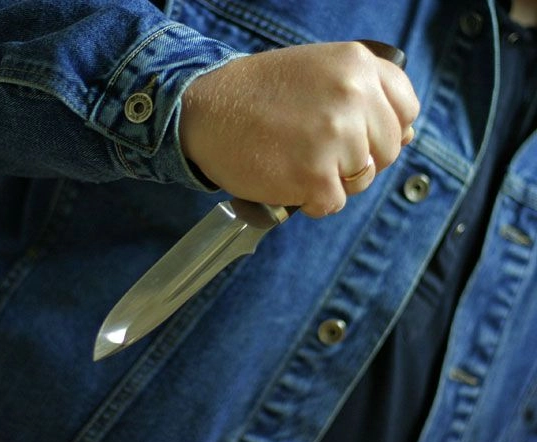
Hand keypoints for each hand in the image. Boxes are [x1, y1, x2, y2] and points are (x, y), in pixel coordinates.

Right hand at [179, 41, 418, 216]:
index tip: (358, 134)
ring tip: (296, 160)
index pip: (407, 110)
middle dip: (357, 158)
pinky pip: (333, 203)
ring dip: (332, 180)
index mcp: (358, 65)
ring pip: (362, 180)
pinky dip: (310, 201)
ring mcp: (336, 137)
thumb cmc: (258, 94)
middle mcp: (354, 97)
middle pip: (388, 151)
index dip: (384, 130)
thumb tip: (408, 136)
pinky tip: (286, 178)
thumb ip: (364, 96)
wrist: (206, 109)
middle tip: (316, 149)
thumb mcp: (319, 71)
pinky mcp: (315, 175)